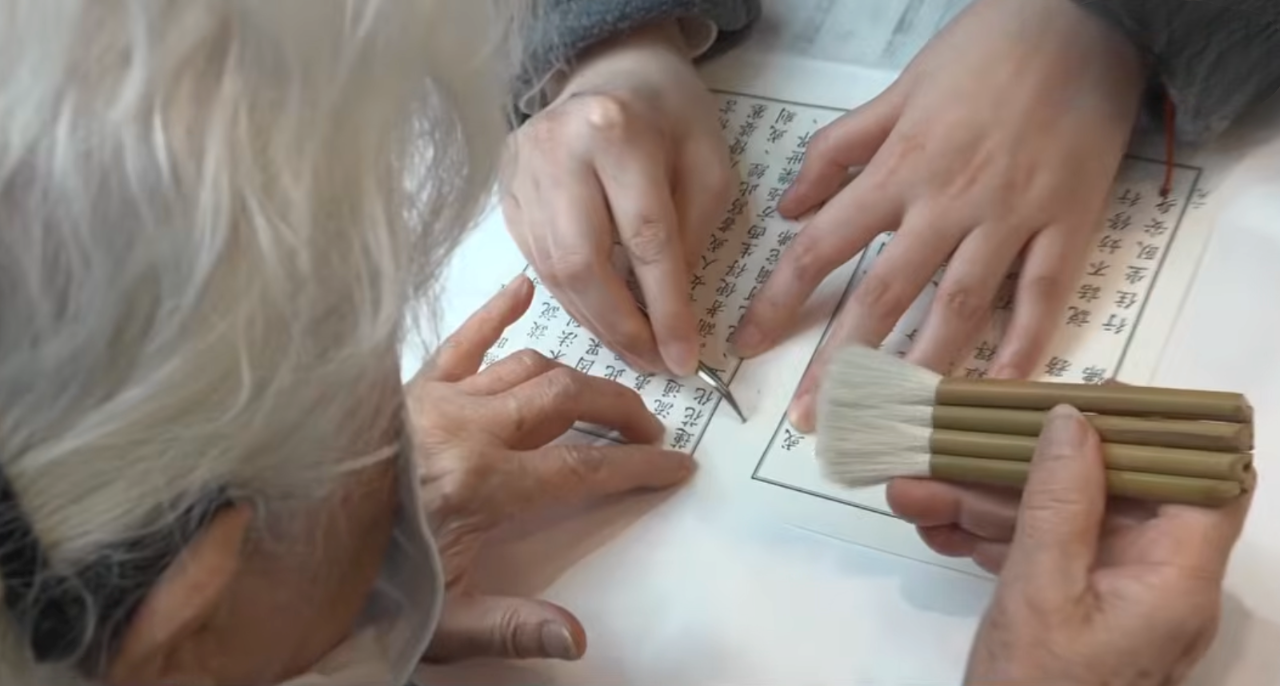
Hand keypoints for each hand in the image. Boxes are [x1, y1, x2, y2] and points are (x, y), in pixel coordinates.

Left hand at [406, 275, 693, 661]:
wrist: (290, 552)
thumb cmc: (371, 582)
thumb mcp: (444, 622)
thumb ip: (512, 626)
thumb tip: (575, 640)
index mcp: (483, 485)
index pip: (584, 468)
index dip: (638, 467)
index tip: (674, 466)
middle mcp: (467, 429)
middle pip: (567, 398)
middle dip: (618, 410)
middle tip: (647, 431)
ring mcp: (438, 400)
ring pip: (526, 367)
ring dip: (572, 380)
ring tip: (600, 398)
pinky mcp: (411, 388)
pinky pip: (461, 339)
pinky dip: (494, 313)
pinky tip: (522, 290)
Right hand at [502, 20, 731, 376]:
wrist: (612, 70)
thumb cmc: (671, 118)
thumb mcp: (708, 166)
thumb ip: (691, 236)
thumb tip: (668, 316)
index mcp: (615, 131)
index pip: (644, 239)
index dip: (665, 308)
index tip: (684, 358)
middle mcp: (555, 149)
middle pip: (582, 264)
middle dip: (620, 327)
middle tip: (653, 365)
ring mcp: (520, 171)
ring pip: (553, 271)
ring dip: (595, 320)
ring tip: (633, 348)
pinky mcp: (505, 191)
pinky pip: (536, 262)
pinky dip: (572, 298)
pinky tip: (602, 315)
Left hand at [731, 0, 1145, 431]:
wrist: (1085, 18)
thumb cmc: (987, 48)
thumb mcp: (898, 88)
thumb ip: (839, 150)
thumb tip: (791, 208)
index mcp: (901, 167)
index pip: (823, 246)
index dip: (782, 300)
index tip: (750, 344)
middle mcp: (949, 200)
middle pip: (884, 293)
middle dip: (840, 361)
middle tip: (810, 418)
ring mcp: (1012, 215)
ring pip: (960, 304)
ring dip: (921, 367)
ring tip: (890, 421)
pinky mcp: (1070, 222)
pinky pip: (1043, 294)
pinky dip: (1025, 344)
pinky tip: (1000, 390)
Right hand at [888, 406, 1251, 684]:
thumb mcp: (1039, 593)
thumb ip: (1058, 503)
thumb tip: (1073, 420)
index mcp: (1175, 578)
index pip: (1204, 478)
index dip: (1156, 429)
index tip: (1086, 401)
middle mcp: (1157, 581)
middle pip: (1108, 490)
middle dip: (1023, 464)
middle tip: (962, 438)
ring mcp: (1114, 597)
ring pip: (1059, 519)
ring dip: (984, 502)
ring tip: (911, 490)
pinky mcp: (1076, 611)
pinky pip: (1039, 554)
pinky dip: (986, 538)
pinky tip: (932, 525)